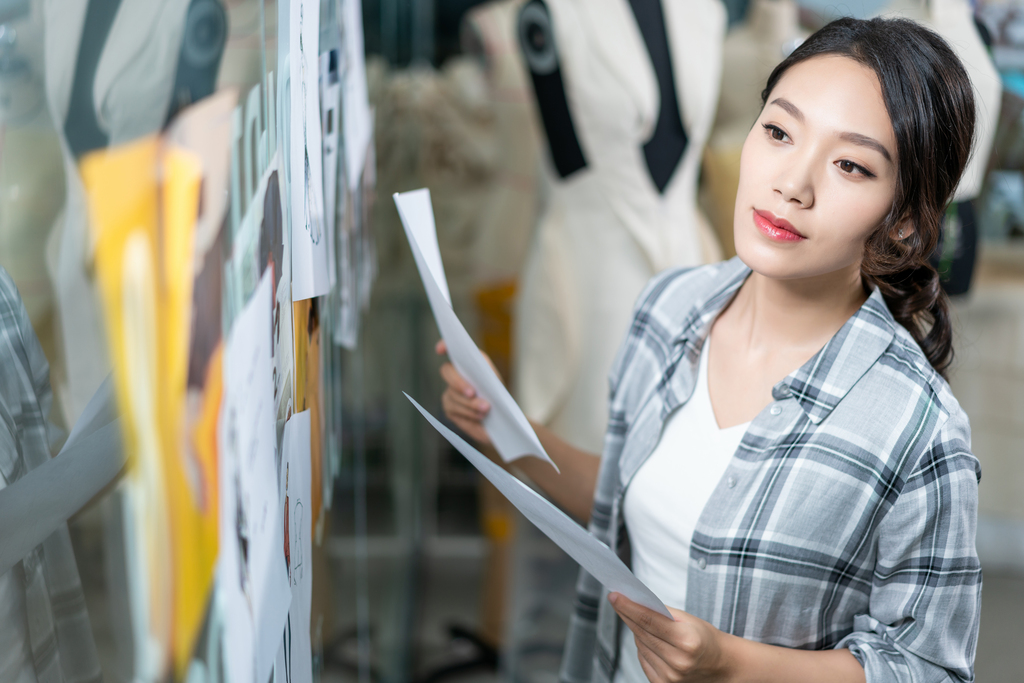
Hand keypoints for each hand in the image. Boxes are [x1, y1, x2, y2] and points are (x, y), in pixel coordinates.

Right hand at [436, 340, 495, 446]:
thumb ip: (486, 371)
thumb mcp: (496, 380)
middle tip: (472, 393)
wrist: (502, 418)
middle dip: (459, 383)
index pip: (451, 348)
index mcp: (467, 363)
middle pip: (448, 372)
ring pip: (453, 396)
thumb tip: (479, 370)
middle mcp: (454, 375)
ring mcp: (449, 393)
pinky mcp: (450, 410)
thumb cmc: (499, 395)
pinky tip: (480, 419)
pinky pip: (455, 411)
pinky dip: (469, 416)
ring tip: (485, 410)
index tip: (440, 349)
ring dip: (470, 404)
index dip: (444, 346)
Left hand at [610, 593, 730, 682]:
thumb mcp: (689, 619)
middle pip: (642, 633)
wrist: (720, 665)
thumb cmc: (704, 638)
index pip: (649, 621)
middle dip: (627, 614)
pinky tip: (648, 639)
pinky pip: (643, 659)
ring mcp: (670, 677)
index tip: (614, 596)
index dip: (629, 607)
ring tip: (639, 620)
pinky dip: (642, 647)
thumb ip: (663, 612)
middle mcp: (678, 662)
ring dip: (636, 631)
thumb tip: (635, 603)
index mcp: (687, 641)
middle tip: (618, 600)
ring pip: (640, 646)